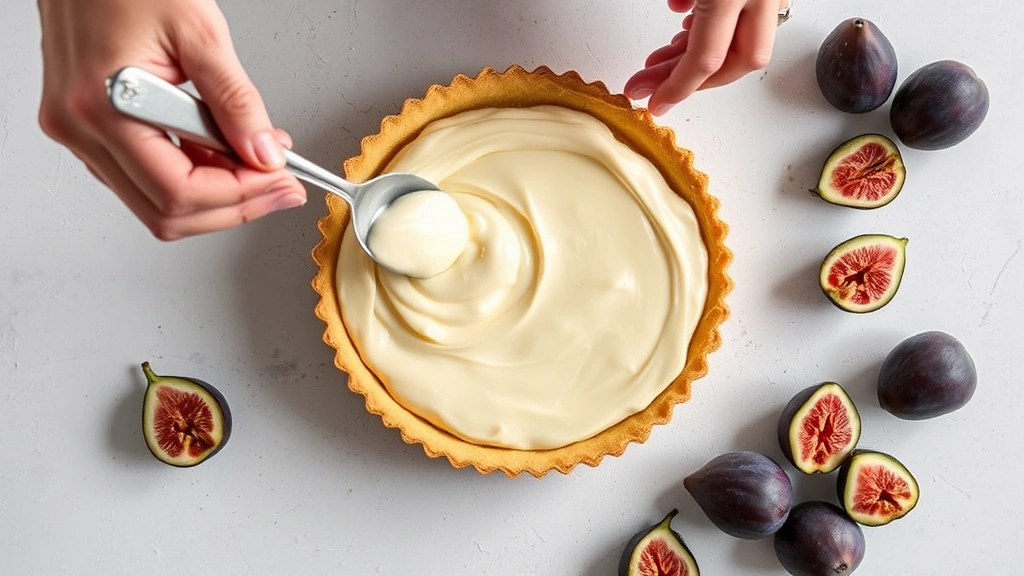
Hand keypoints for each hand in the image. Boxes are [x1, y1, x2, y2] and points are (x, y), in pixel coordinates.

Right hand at [36, 0, 306, 240]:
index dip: (240, 194)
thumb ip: (236, 101)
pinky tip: (220, 153)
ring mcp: (78, 130)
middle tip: (280, 188)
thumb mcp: (200, 32)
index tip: (280, 181)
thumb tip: (263, 153)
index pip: (179, 191)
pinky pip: (141, 176)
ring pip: (154, 202)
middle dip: (233, 206)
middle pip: (165, 212)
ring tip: (257, 165)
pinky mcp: (87, 127)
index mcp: (103, 104)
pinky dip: (189, 175)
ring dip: (214, 194)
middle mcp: (80, 127)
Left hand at [624, 0, 785, 115]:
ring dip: (704, 56)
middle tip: (651, 84)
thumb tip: (680, 8)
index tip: (654, 101)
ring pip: (748, 43)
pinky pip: (751, 19)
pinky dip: (723, 30)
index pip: (706, 57)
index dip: (676, 86)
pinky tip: (692, 29)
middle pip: (739, 61)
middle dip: (693, 79)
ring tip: (664, 60)